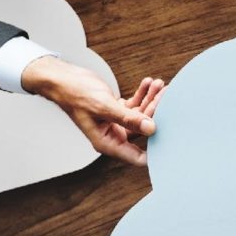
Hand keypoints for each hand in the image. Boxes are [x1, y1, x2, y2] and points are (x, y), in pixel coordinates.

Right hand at [21, 56, 162, 165]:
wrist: (63, 78)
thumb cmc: (75, 94)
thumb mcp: (104, 107)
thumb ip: (128, 118)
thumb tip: (151, 128)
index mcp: (107, 142)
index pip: (137, 156)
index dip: (155, 151)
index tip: (173, 139)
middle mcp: (113, 135)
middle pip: (144, 131)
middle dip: (156, 113)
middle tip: (167, 97)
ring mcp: (116, 123)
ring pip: (142, 115)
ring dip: (151, 100)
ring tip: (159, 86)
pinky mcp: (117, 111)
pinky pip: (136, 105)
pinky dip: (143, 94)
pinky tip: (149, 84)